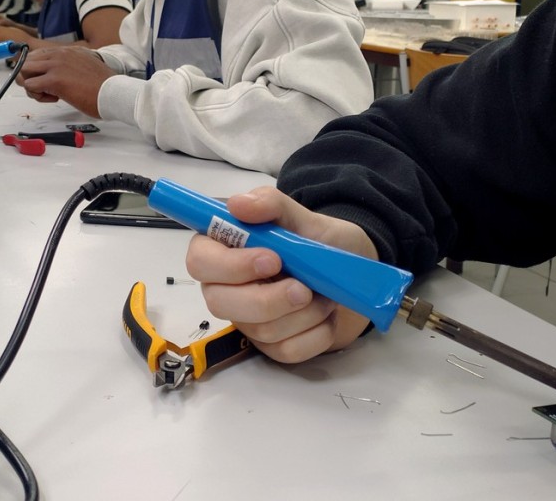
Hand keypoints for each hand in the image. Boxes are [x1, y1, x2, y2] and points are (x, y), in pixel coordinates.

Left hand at [16, 47, 113, 114]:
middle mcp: (59, 54)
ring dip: (32, 86)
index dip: (37, 70)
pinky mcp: (54, 80)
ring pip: (23, 71)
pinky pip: (30, 86)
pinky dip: (37, 95)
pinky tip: (54, 98)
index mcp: (67, 51)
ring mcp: (55, 65)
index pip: (37, 54)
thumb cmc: (103, 86)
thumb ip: (71, 66)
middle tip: (44, 90)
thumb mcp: (85, 67)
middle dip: (30, 78)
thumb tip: (60, 76)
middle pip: (26, 61)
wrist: (114, 92)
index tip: (47, 81)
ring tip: (49, 94)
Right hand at [185, 186, 378, 363]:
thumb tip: (237, 204)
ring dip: (302, 314)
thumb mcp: (303, 216)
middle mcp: (227, 287)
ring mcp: (248, 320)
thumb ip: (271, 205)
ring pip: (259, 330)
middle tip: (304, 288)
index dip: (229, 265)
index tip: (272, 258)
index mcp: (224, 249)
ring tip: (324, 294)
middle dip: (267, 300)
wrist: (355, 278)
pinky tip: (326, 315)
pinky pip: (286, 350)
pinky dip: (315, 333)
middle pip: (220, 303)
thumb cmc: (322, 243)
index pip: (200, 261)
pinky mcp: (271, 346)